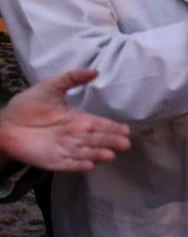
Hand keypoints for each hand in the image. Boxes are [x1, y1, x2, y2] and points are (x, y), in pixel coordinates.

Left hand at [0, 70, 130, 171]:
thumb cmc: (28, 105)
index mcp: (78, 120)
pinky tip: (89, 165)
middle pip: (97, 140)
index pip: (100, 124)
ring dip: (98, 154)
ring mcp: (65, 149)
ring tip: (109, 155)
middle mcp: (75, 136)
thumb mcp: (50, 87)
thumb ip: (71, 78)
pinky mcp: (53, 161)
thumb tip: (95, 71)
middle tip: (124, 143)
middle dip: (111, 142)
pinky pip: (68, 164)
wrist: (4, 124)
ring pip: (86, 152)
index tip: (126, 130)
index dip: (113, 127)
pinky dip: (78, 165)